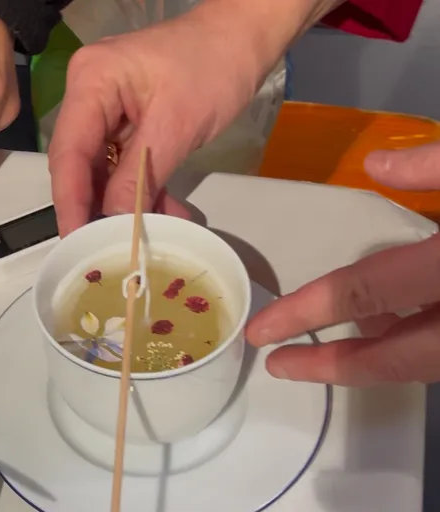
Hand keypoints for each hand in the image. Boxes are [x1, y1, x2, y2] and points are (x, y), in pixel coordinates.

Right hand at [48, 8, 269, 235]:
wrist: (245, 35)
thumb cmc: (215, 64)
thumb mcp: (177, 125)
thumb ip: (138, 176)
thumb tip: (114, 221)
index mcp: (91, 81)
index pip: (68, 152)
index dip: (70, 201)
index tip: (74, 241)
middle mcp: (89, 92)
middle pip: (79, 162)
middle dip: (95, 206)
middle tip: (105, 248)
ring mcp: (107, 105)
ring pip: (102, 167)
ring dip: (124, 201)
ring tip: (147, 232)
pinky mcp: (126, 118)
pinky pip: (123, 160)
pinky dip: (141, 186)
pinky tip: (163, 210)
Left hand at [246, 141, 439, 385]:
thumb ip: (436, 165)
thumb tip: (378, 163)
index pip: (363, 292)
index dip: (306, 313)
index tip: (260, 332)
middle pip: (395, 359)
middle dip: (333, 366)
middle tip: (281, 366)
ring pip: (423, 362)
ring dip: (376, 355)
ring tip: (329, 343)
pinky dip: (414, 340)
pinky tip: (393, 321)